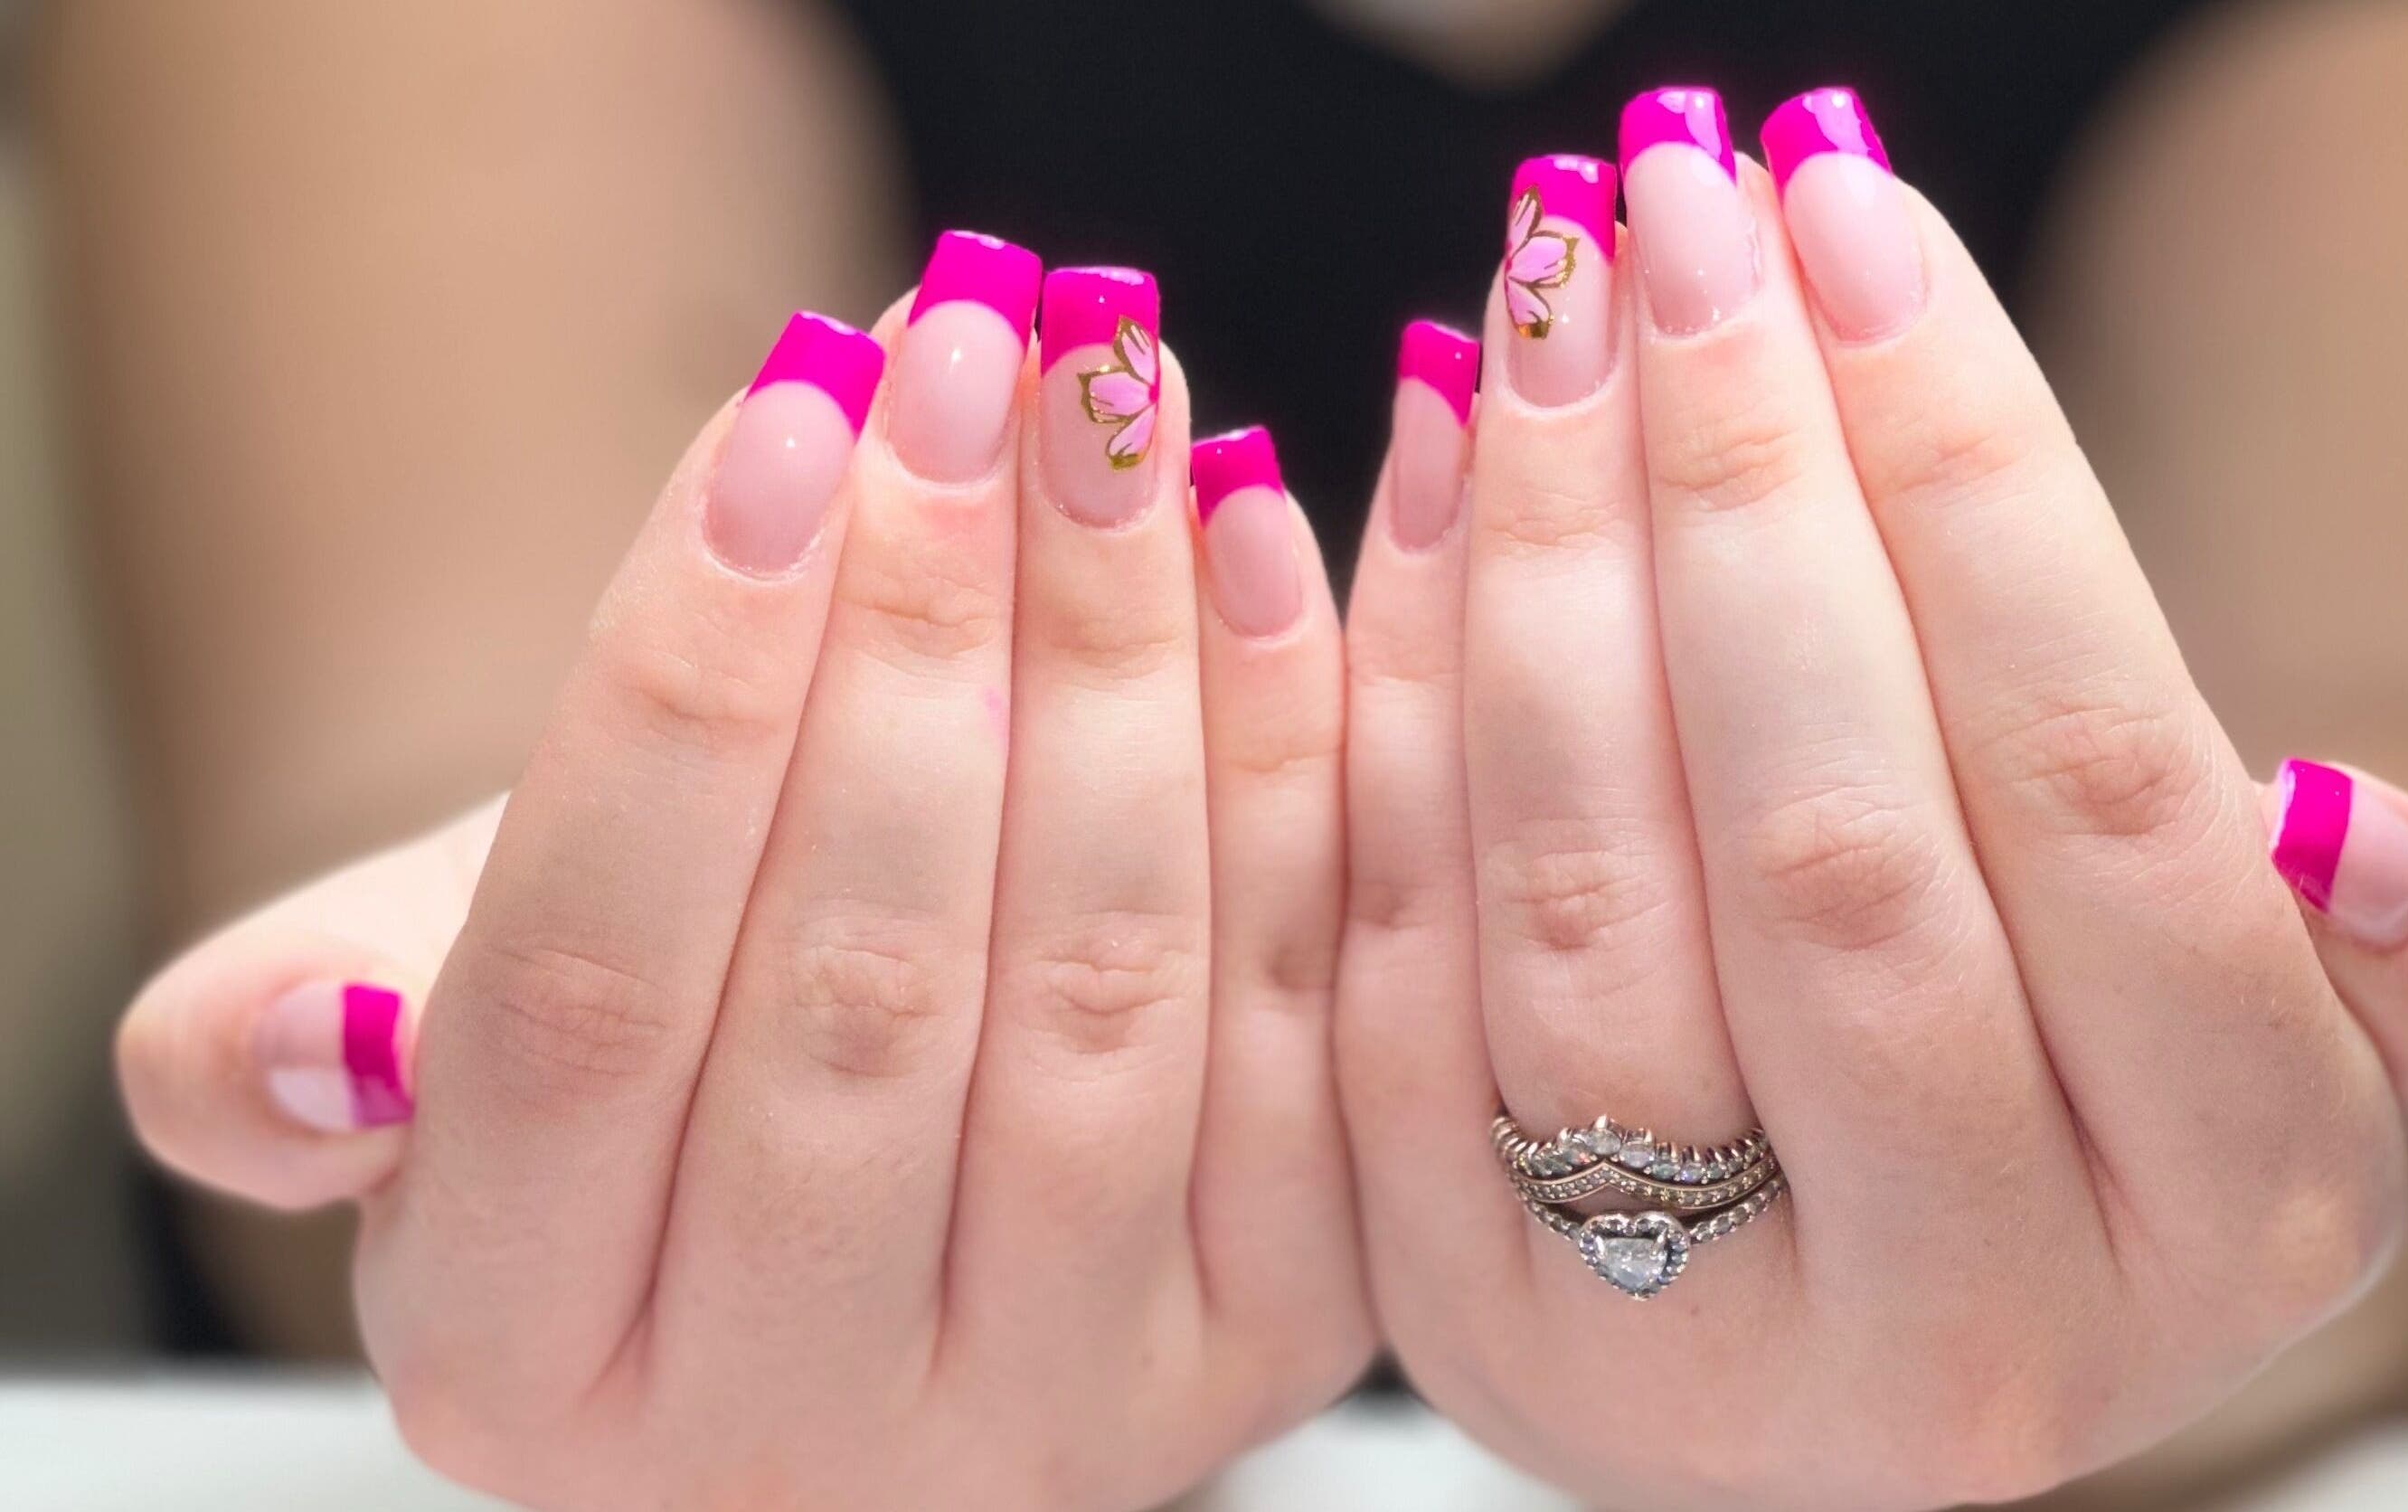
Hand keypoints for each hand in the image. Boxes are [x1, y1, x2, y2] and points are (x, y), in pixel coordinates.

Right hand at [117, 242, 1368, 1508]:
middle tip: (972, 343)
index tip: (781, 411)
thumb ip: (273, 1051)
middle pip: (866, 986)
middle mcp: (796, 1437)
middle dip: (924, 627)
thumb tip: (305, 1050)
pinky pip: (1304, 1015)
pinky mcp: (1279, 1331)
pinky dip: (1288, 759)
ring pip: (1107, 997)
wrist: (851, 1196)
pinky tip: (1250, 538)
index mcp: (526, 1366)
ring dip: (1120, 662)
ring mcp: (1065, 1402)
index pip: (583, 999)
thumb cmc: (623, 1064)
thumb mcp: (398, 1052)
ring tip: (1112, 400)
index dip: (685, 689)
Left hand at [1338, 88, 2407, 1509]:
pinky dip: (1395, 697)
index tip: (1854, 222)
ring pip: (1583, 902)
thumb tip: (2333, 827)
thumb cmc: (2114, 1136)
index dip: (1969, 478)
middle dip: (1738, 487)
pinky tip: (1428, 475)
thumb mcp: (2331, 1070)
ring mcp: (1684, 1348)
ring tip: (1543, 309)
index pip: (2098, 789)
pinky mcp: (1460, 1308)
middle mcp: (1964, 1326)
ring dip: (1545, 563)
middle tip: (1674, 213)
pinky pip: (1392, 960)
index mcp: (2235, 1221)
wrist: (1876, 1360)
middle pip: (1830, 846)